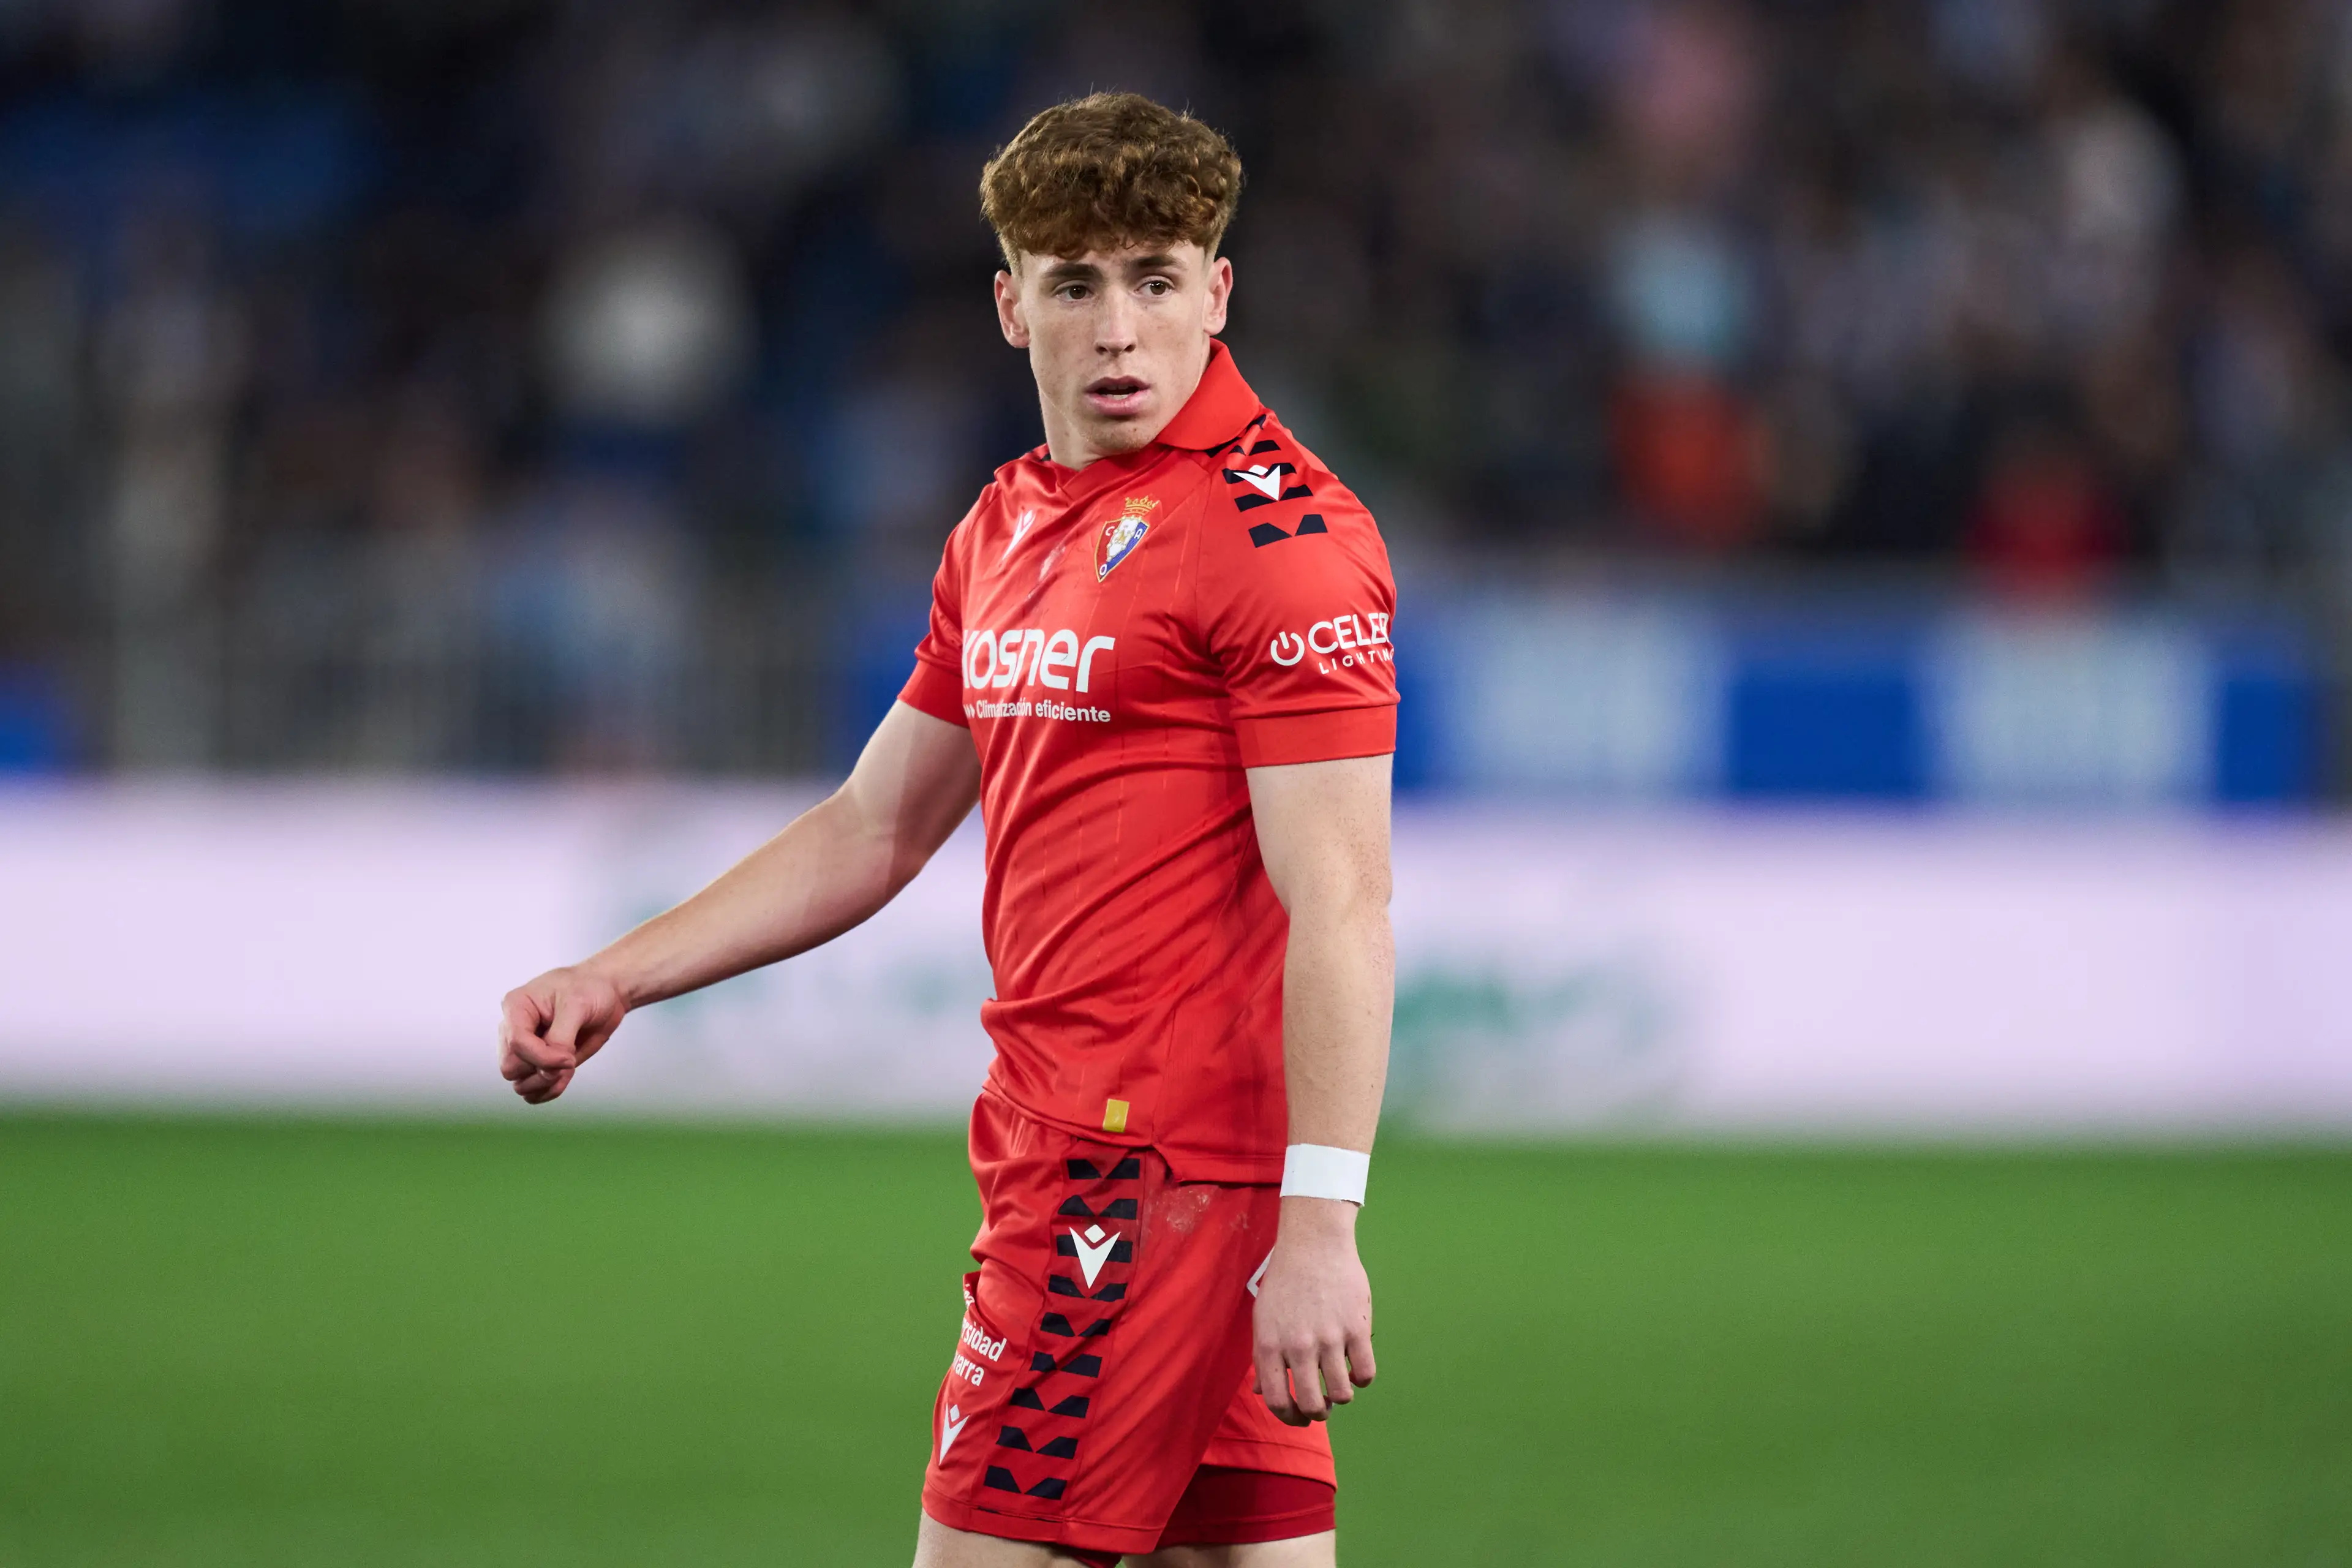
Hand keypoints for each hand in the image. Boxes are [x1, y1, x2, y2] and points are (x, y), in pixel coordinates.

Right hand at [497, 966, 628, 1104]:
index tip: (569, 1058)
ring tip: (569, 1065)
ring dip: (545, 1083)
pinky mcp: (538, 1063)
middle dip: (541, 1071)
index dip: (542, 1057)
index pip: (516, 1043)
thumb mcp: (577, 1005)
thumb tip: (549, 1070)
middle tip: (568, 1060)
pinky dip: (549, 1090)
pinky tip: (565, 1076)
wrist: (606, 994)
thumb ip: (561, 1037)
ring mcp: (525, 1049)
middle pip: (511, 1068)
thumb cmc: (589, 989)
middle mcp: (514, 1029)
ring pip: (519, 1083)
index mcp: (516, 1006)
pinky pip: (532, 1091)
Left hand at [1251, 1196, 1375, 1425]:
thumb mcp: (1263, 1319)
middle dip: (1317, 1414)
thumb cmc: (1285, 1282)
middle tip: (1322, 1406)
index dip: (1289, 1418)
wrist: (1314, 1244)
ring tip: (1339, 1384)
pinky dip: (1362, 1379)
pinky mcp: (1356, 1329)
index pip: (1277, 1401)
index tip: (1299, 1417)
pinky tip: (1356, 1368)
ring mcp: (1330, 1338)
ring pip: (1342, 1395)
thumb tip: (1261, 1393)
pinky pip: (1366, 1373)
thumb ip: (1262, 1358)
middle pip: (1311, 1405)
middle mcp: (1299, 1346)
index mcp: (1271, 1346)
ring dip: (1341, 1396)